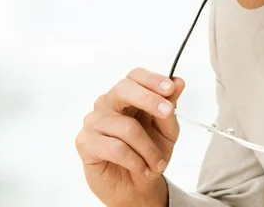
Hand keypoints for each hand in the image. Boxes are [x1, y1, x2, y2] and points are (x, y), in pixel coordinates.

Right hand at [76, 68, 185, 206]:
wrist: (134, 187)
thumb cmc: (148, 154)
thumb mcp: (167, 132)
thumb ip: (170, 108)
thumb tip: (178, 81)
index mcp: (127, 96)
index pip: (135, 76)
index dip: (152, 79)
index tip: (170, 88)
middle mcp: (107, 103)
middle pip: (123, 89)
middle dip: (149, 99)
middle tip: (167, 114)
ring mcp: (93, 121)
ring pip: (127, 127)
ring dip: (149, 149)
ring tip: (158, 164)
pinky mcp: (84, 142)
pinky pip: (116, 148)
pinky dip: (136, 161)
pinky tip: (142, 169)